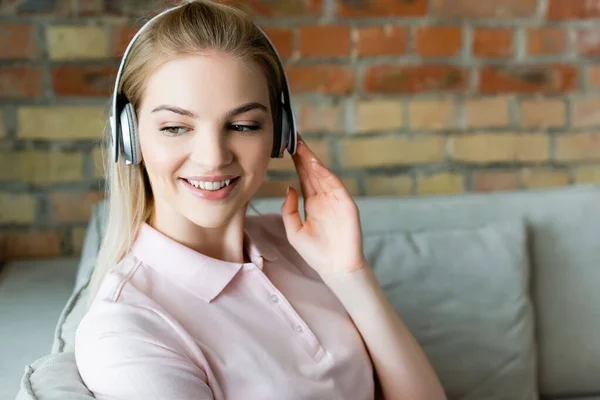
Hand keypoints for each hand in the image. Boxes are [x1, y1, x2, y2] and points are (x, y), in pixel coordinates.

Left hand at [280, 135, 366, 278]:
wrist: (335, 268)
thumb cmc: (316, 253)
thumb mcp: (294, 231)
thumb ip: (289, 210)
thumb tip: (289, 187)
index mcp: (312, 204)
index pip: (304, 178)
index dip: (297, 163)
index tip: (288, 148)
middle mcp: (324, 199)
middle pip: (313, 173)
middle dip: (304, 156)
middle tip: (295, 138)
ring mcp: (336, 201)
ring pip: (324, 176)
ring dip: (314, 162)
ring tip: (302, 147)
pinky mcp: (346, 205)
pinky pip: (336, 187)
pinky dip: (326, 175)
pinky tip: (316, 165)